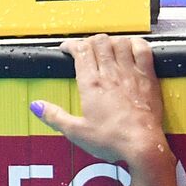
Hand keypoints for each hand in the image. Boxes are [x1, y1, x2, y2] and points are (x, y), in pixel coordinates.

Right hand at [31, 34, 170, 165]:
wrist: (142, 145)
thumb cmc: (113, 140)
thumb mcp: (77, 132)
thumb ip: (55, 117)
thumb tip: (37, 107)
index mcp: (91, 84)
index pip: (80, 50)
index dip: (72, 44)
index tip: (68, 49)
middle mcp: (111, 73)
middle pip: (99, 41)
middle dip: (90, 41)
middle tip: (87, 49)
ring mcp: (131, 73)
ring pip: (119, 41)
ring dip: (111, 41)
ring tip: (107, 48)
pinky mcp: (148, 77)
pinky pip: (143, 49)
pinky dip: (136, 43)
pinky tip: (131, 47)